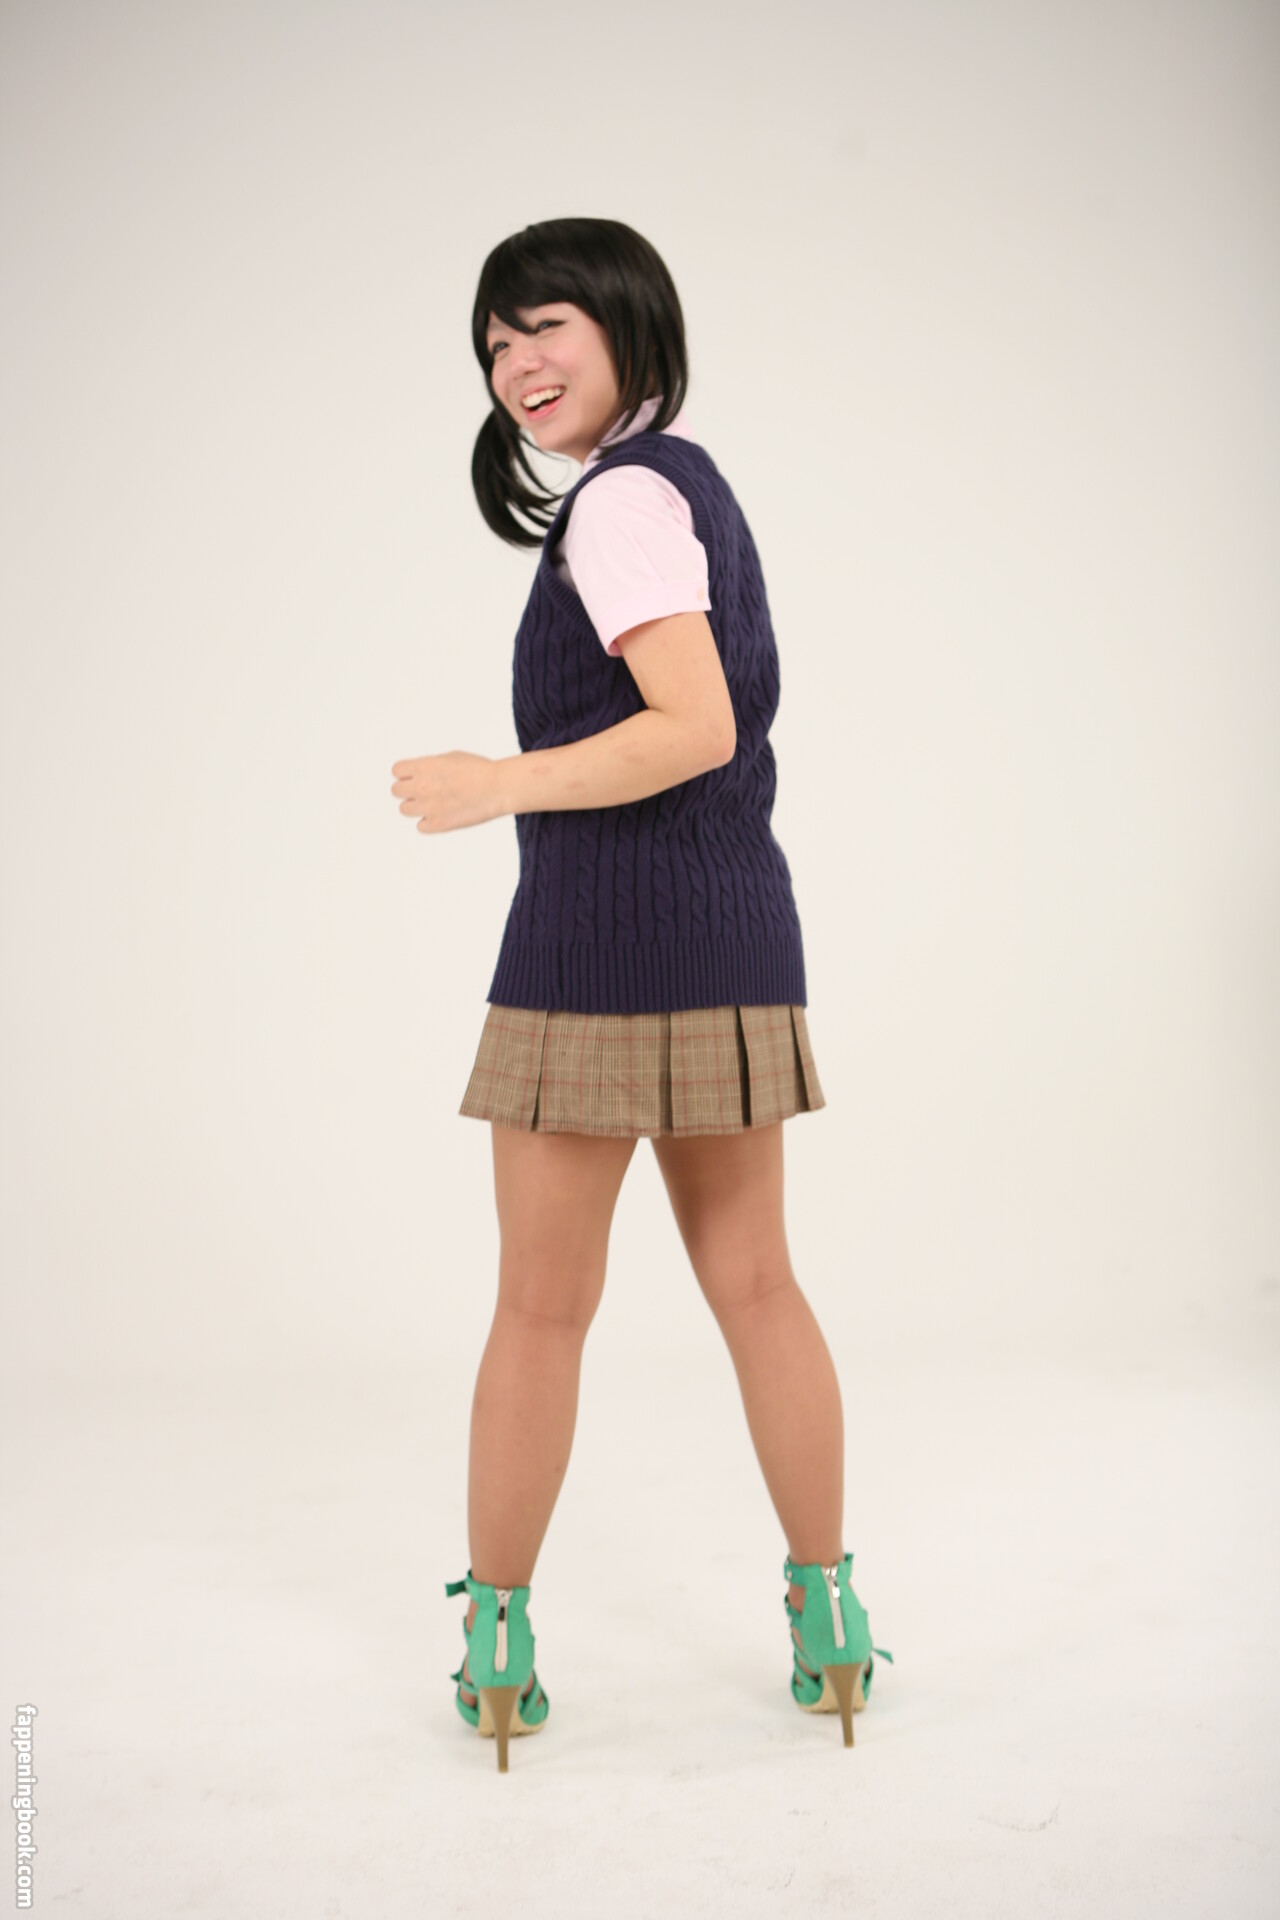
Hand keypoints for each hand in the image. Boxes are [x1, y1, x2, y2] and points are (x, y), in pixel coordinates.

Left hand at [390, 751, 504, 833]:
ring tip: (431, 803)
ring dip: (415, 806)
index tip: (414, 775)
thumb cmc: (480, 770)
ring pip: (404, 809)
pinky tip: (440, 814)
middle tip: (422, 790)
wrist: (498, 788)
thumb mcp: (451, 757)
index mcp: (423, 767)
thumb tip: (422, 773)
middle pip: (396, 791)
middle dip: (407, 789)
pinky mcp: (438, 824)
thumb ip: (431, 765)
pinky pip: (420, 826)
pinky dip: (428, 822)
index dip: (405, 773)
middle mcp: (421, 787)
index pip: (396, 771)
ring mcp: (428, 807)